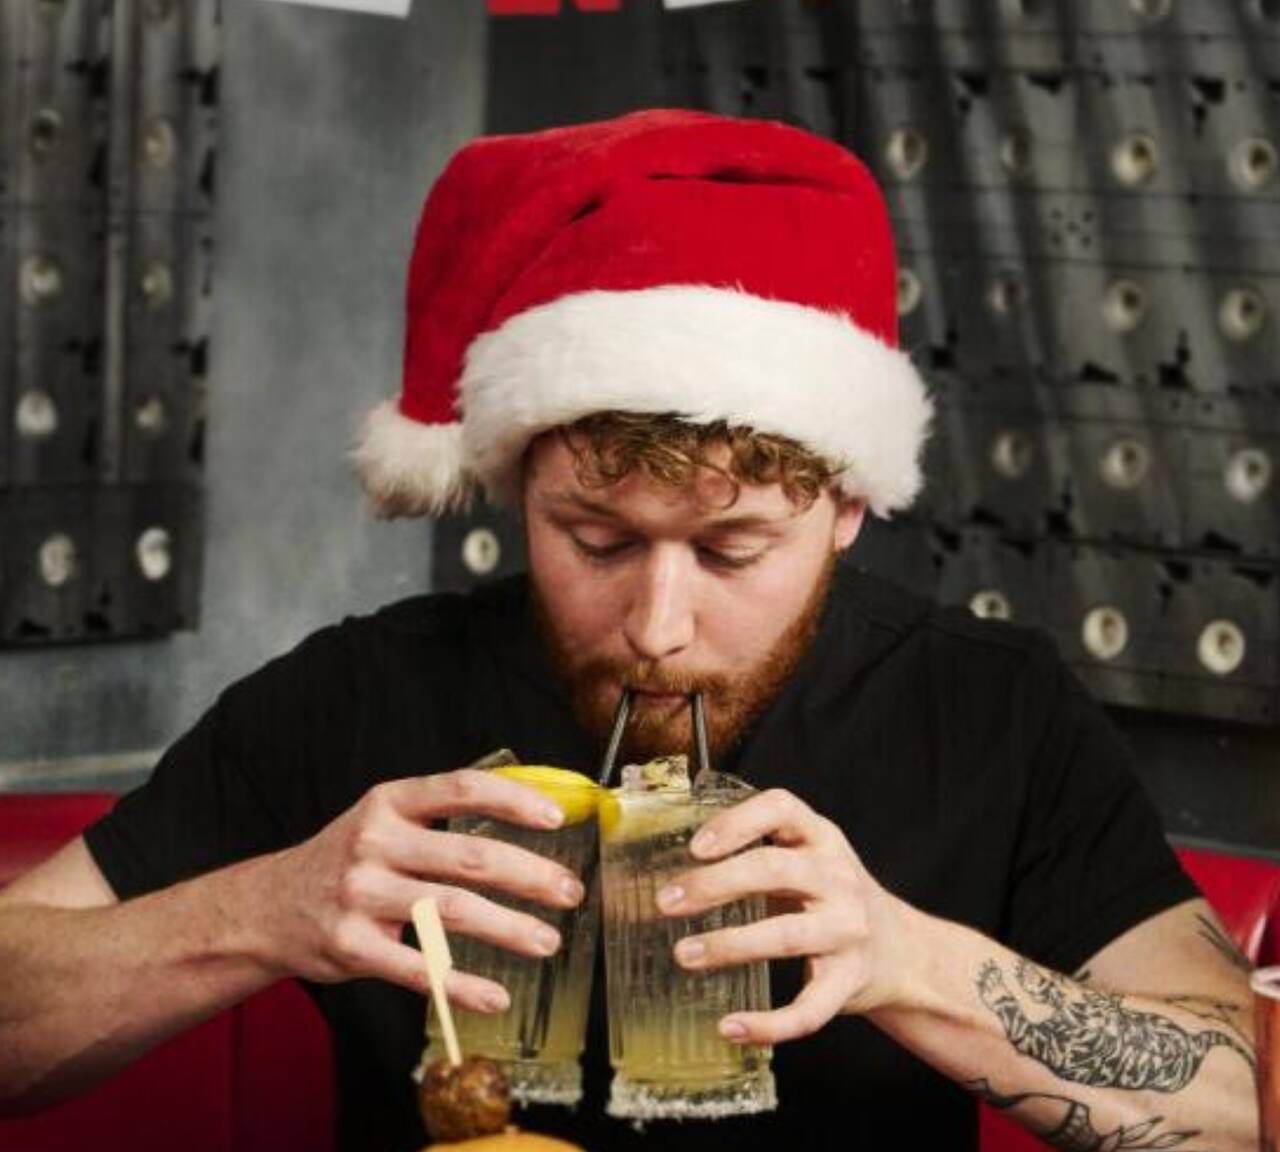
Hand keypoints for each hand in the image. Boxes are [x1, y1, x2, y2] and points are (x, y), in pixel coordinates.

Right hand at [256, 770, 586, 1011]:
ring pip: (451, 912)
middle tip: (570, 891)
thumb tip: (528, 804)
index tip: (557, 817)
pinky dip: (463, 986)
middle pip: (467, 856)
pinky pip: (419, 968)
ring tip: (548, 941)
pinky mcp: (352, 947)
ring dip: (509, 929)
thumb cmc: (346, 860)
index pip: (461, 788)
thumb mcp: (383, 819)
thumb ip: (441, 813)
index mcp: (390, 802)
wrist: (267, 908)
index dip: (513, 800)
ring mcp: (361, 895)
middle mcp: (374, 842)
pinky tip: (497, 995)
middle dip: (529, 874)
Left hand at [655, 788, 919, 1045]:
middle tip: (667, 901)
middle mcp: (838, 879)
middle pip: (773, 871)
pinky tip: (731, 1026)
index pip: (781, 808)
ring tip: (684, 953)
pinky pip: (808, 1008)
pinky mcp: (849, 981)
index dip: (737, 823)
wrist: (900, 950)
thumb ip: (756, 852)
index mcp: (821, 838)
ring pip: (785, 936)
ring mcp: (847, 931)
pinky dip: (768, 1024)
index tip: (695, 847)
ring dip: (729, 945)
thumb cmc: (830, 897)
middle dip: (714, 884)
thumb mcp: (806, 857)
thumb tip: (674, 870)